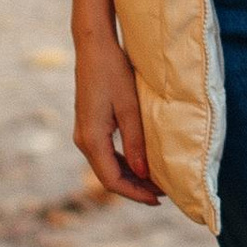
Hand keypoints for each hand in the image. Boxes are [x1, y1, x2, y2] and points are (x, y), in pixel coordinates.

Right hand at [70, 0, 158, 205]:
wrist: (94, 46)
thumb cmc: (113, 71)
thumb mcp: (130, 107)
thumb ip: (136, 142)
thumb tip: (143, 173)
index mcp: (91, 138)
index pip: (112, 179)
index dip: (136, 193)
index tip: (159, 199)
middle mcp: (83, 140)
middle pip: (109, 176)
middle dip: (135, 188)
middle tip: (163, 193)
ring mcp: (84, 133)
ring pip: (107, 166)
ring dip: (131, 176)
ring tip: (156, 182)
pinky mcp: (89, 125)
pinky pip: (106, 153)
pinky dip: (124, 162)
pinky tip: (141, 163)